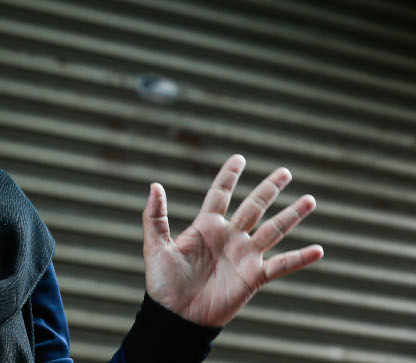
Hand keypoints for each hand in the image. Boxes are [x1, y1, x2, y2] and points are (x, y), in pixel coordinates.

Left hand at [142, 154, 322, 326]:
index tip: (240, 158)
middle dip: (269, 189)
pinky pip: (281, 265)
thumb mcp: (156, 245)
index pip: (220, 194)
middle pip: (254, 207)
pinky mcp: (254, 277)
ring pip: (273, 230)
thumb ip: (155, 215)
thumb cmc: (164, 282)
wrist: (176, 315)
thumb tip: (155, 185)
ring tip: (310, 199)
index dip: (229, 176)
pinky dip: (300, 258)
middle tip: (285, 172)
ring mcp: (244, 256)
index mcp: (206, 226)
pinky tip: (318, 249)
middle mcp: (229, 236)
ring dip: (292, 216)